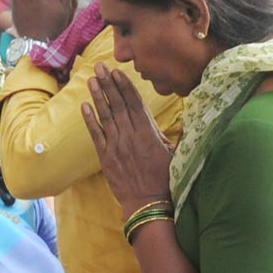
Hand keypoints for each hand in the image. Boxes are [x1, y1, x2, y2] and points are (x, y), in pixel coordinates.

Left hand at [81, 63, 172, 219]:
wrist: (149, 205)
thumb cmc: (166, 180)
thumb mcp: (176, 154)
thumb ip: (175, 133)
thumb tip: (188, 115)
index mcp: (149, 134)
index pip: (135, 104)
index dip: (125, 86)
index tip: (118, 71)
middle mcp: (131, 137)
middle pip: (118, 105)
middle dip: (109, 84)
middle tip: (99, 67)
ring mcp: (117, 147)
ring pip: (106, 117)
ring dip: (98, 97)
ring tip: (91, 80)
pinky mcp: (106, 158)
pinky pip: (96, 135)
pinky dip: (90, 120)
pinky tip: (84, 106)